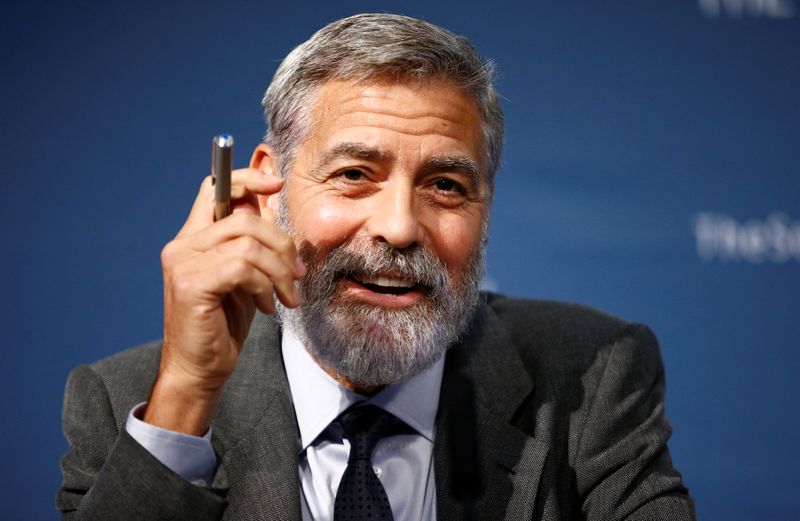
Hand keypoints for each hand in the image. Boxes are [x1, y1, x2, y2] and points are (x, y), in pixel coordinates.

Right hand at [143, 168, 304, 434]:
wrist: (200, 369)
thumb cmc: (223, 324)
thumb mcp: (244, 277)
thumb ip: (251, 245)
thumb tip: (273, 211)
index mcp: (194, 238)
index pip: (215, 187)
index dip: (248, 178)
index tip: (278, 184)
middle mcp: (183, 245)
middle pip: (243, 216)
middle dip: (282, 243)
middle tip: (297, 274)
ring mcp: (183, 263)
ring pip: (248, 243)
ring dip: (279, 271)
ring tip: (286, 296)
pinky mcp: (191, 283)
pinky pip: (243, 267)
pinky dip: (265, 286)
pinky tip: (267, 306)